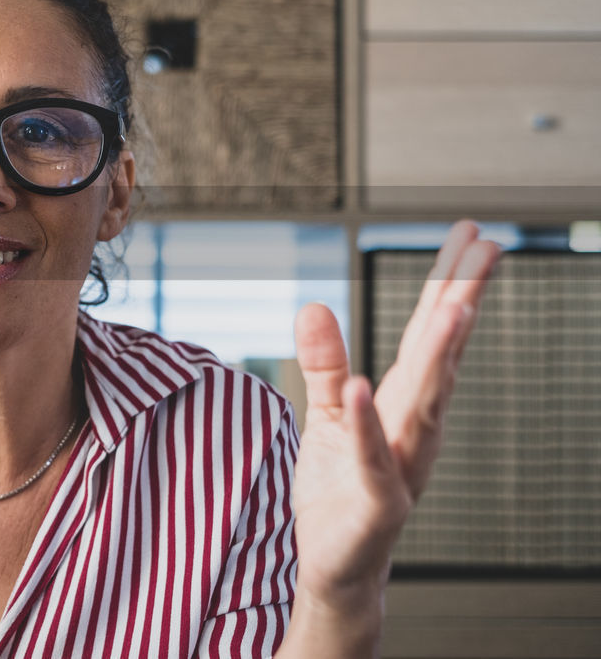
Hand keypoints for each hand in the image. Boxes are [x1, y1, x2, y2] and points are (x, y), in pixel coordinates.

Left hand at [289, 219, 501, 607]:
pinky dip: (365, 424)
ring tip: (453, 307)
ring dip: (439, 355)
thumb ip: (324, 362)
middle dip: (461, 301)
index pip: (429, 333)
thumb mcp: (324, 413)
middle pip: (439, 355)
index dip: (448, 284)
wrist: (335, 564)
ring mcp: (402, 463)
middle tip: (487, 250)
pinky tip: (362, 389)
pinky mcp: (378, 500)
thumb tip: (315, 305)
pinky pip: (371, 456)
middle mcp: (413, 426)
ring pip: (424, 402)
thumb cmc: (338, 489)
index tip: (472, 236)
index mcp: (402, 400)